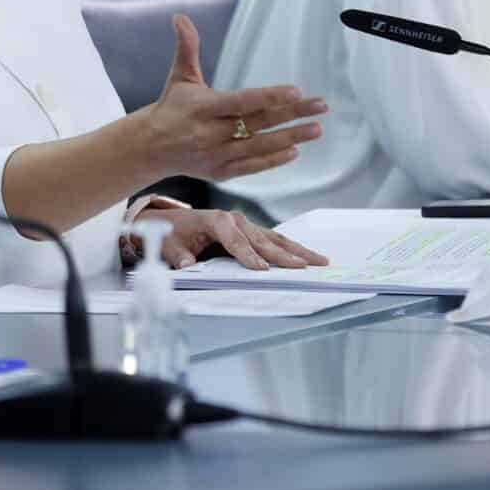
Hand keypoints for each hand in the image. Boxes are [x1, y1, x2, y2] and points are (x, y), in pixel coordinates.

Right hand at [131, 15, 326, 183]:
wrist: (150, 147)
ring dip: (290, 138)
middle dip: (292, 114)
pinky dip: (272, 160)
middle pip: (257, 122)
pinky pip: (251, 166)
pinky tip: (294, 151)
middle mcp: (210, 133)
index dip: (269, 97)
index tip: (296, 91)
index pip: (242, 101)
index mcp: (202, 107)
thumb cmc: (171, 108)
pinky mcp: (220, 172)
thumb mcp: (179, 77)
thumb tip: (180, 17)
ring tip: (316, 128)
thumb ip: (187, 47)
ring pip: (258, 147)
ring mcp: (216, 155)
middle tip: (320, 105)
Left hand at [141, 207, 329, 271]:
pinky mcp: (251, 231)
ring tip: (319, 260)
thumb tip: (186, 265)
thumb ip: (179, 256)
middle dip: (283, 255)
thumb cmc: (173, 233)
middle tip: (303, 267)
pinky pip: (274, 240)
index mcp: (215, 220)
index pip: (235, 241)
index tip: (262, 270)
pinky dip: (292, 249)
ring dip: (298, 250)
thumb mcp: (169, 245)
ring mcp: (245, 224)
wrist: (174, 221)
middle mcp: (234, 219)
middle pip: (262, 240)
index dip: (248, 256)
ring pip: (275, 238)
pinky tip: (308, 257)